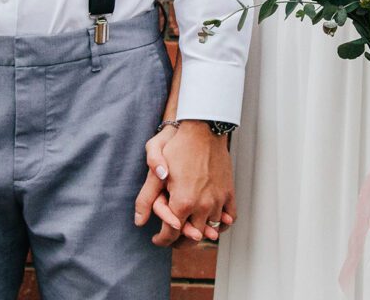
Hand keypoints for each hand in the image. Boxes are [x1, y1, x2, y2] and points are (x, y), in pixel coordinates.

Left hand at [138, 122, 236, 246]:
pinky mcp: (228, 192)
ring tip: (190, 232)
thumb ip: (146, 197)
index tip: (157, 240)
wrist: (203, 129)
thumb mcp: (155, 170)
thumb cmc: (178, 145)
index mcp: (182, 201)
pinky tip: (212, 223)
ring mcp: (218, 199)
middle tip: (171, 239)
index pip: (171, 233)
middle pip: (192, 237)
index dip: (162, 240)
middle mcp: (203, 205)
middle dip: (179, 241)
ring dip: (200, 233)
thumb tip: (139, 221)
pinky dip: (221, 224)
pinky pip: (230, 218)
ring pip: (211, 230)